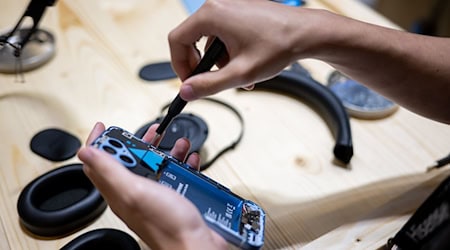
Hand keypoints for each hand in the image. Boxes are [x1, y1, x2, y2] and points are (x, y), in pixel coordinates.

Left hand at [77, 122, 226, 249]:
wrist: (196, 246)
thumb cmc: (168, 225)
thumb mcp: (134, 191)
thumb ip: (110, 170)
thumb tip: (85, 152)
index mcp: (119, 192)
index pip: (97, 165)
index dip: (98, 142)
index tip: (103, 126)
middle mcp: (135, 194)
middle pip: (127, 162)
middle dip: (135, 142)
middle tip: (148, 131)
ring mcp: (155, 196)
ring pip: (152, 167)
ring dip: (161, 151)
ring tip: (172, 140)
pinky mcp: (173, 199)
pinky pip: (173, 176)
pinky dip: (180, 164)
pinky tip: (187, 160)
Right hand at [169, 0, 310, 100]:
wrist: (308, 33)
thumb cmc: (280, 45)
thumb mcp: (240, 72)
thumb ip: (209, 85)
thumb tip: (186, 91)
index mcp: (212, 15)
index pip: (177, 40)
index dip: (179, 65)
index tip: (189, 82)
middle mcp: (218, 6)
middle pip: (191, 39)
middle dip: (202, 65)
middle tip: (212, 82)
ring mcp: (230, 7)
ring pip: (210, 40)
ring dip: (219, 62)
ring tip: (239, 76)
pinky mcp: (240, 12)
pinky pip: (224, 34)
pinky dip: (230, 52)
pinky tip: (246, 65)